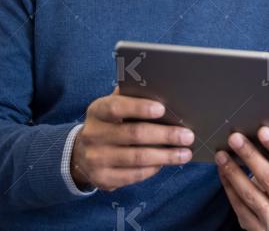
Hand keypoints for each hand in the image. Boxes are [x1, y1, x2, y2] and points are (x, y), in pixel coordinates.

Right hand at [70, 87, 194, 190]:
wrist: (81, 153)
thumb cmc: (109, 123)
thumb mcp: (112, 107)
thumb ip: (131, 97)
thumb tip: (161, 89)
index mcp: (97, 111)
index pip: (116, 107)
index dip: (139, 107)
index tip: (162, 109)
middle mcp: (93, 135)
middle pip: (134, 134)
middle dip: (165, 135)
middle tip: (187, 136)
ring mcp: (96, 159)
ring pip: (138, 158)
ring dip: (166, 156)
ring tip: (185, 153)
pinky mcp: (102, 179)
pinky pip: (134, 175)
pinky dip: (153, 168)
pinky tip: (166, 163)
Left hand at [216, 127, 268, 230]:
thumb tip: (261, 133)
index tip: (262, 130)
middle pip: (268, 177)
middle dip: (250, 155)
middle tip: (235, 138)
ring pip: (250, 193)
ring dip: (233, 171)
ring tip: (221, 155)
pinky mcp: (255, 226)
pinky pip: (239, 204)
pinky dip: (228, 186)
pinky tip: (222, 171)